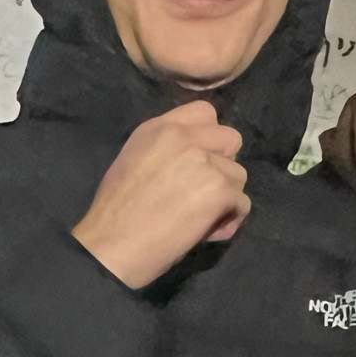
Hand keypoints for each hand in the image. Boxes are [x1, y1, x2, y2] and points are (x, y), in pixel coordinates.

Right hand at [71, 100, 248, 289]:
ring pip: (238, 175)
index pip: (205, 112)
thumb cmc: (115, 213)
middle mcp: (185, 136)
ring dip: (226, 197)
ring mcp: (205, 161)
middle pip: (231, 139)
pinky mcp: (219, 189)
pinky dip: (228, 221)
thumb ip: (168, 150)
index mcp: (160, 127)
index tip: (201, 160)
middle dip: (223, 165)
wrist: (113, 244)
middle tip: (204, 190)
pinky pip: (242, 204)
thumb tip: (198, 158)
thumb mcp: (134, 160)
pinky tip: (204, 232)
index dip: (210, 138)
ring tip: (199, 217)